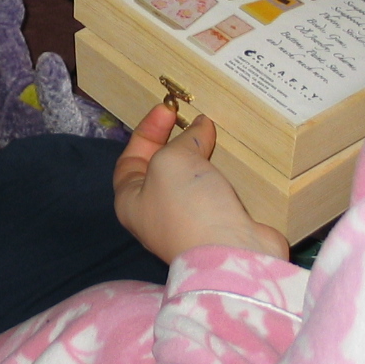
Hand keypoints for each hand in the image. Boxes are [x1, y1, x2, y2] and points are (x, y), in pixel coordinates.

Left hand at [112, 104, 288, 263]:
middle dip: (176, 141)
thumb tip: (200, 127)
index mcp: (132, 202)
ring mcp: (190, 221)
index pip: (130, 160)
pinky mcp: (220, 224)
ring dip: (202, 157)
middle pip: (162, 169)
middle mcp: (156, 214)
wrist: (231, 254)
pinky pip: (217, 191)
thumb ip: (182, 140)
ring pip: (192, 180)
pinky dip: (224, 173)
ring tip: (215, 134)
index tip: (169, 109)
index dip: (147, 131)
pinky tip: (234, 160)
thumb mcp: (171, 160)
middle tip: (195, 119)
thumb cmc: (187, 206)